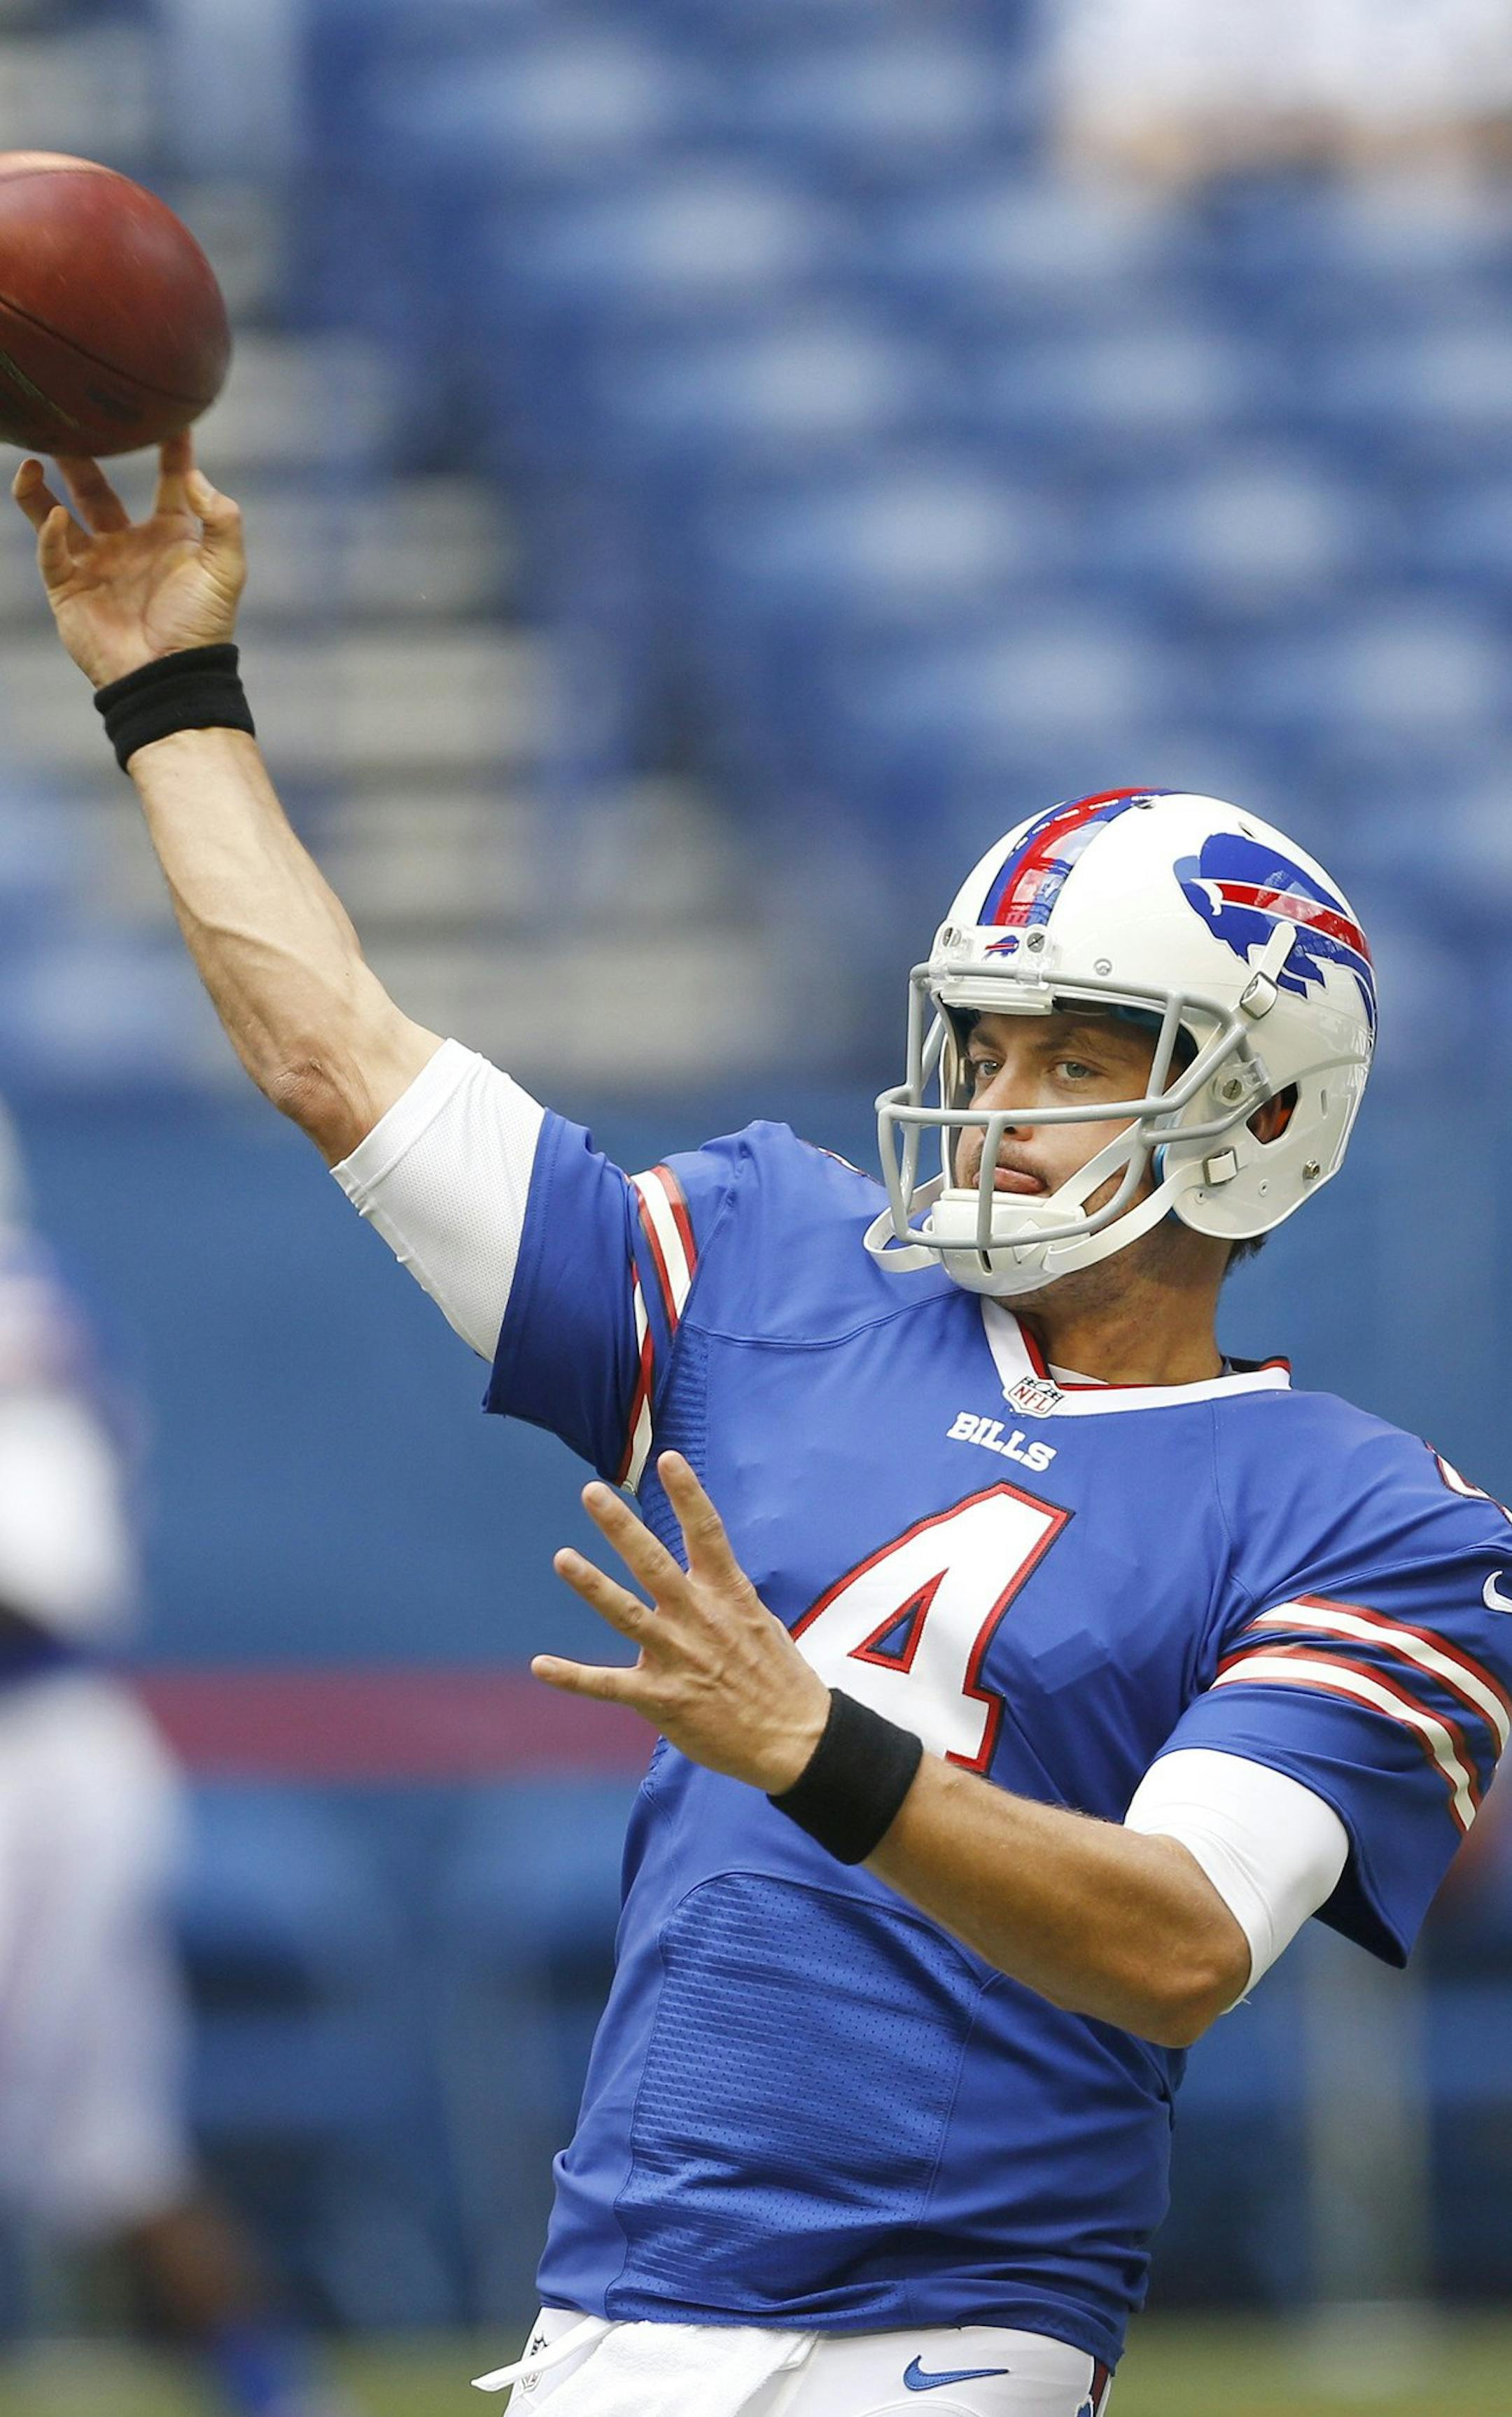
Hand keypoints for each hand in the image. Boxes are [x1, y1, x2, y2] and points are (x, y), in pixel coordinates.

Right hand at [12, 432, 244, 687]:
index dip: (170, 447)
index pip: (169, 479)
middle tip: (72, 420)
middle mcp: (129, 543)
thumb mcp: (226, 571)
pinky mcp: (69, 588)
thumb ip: (222, 520)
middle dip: (84, 456)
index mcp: (171, 535)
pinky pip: (51, 552)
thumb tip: (196, 475)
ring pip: (60, 513)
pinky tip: (54, 516)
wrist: (169, 677)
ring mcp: (95, 564)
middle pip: (99, 488)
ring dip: (45, 487)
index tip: (166, 411)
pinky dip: (48, 533)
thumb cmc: (202, 627)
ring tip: (36, 456)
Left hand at [538, 1452, 831, 1794]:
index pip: (707, 1533)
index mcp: (728, 1595)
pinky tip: (541, 1665)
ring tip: (562, 1558)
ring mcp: (679, 1658)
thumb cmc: (777, 1675)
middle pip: (655, 1564)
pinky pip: (609, 1685)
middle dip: (621, 1527)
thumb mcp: (757, 1620)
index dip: (688, 1494)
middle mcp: (700, 1619)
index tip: (669, 1459)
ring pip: (627, 1615)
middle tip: (591, 1492)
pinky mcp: (663, 1699)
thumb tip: (698, 1571)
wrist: (795, 1739)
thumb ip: (721, 1594)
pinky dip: (573, 1676)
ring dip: (593, 1586)